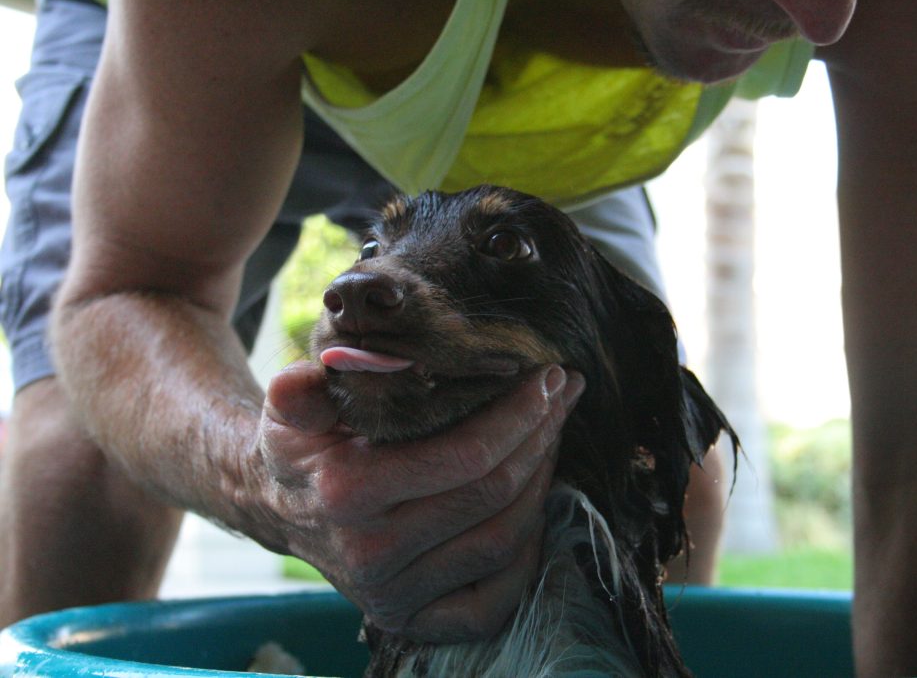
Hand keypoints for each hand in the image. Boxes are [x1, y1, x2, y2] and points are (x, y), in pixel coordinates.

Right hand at [253, 361, 583, 642]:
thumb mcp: (291, 405)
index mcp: (347, 493)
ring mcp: (395, 597)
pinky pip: (494, 599)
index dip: (518, 416)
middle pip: (491, 494)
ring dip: (541, 482)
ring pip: (501, 541)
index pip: (463, 456)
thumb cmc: (302, 445)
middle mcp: (372, 555)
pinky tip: (534, 503)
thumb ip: (302, 388)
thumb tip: (330, 367)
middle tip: (561, 393)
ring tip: (551, 433)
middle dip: (540, 436)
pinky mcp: (413, 623)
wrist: (280, 509)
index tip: (545, 377)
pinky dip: (527, 552)